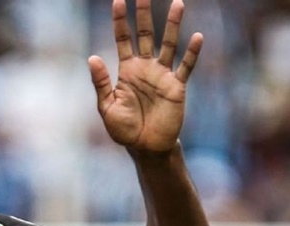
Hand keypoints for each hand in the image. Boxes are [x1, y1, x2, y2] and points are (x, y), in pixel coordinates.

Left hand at [89, 0, 202, 151]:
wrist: (145, 147)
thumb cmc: (123, 129)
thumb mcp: (106, 107)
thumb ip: (101, 83)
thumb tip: (92, 57)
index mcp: (126, 70)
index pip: (123, 40)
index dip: (120, 21)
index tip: (118, 1)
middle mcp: (145, 68)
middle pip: (146, 35)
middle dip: (144, 15)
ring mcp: (162, 75)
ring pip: (169, 44)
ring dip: (173, 25)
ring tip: (178, 3)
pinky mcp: (177, 86)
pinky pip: (186, 66)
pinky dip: (192, 53)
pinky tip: (197, 36)